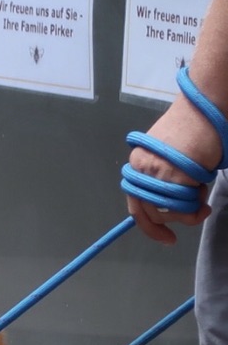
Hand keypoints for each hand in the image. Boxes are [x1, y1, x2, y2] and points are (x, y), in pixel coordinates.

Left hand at [127, 97, 221, 242]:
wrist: (207, 106)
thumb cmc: (196, 127)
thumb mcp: (171, 155)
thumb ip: (167, 177)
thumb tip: (177, 205)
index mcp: (137, 164)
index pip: (137, 206)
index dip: (151, 227)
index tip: (167, 238)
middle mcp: (142, 170)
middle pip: (152, 213)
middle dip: (176, 220)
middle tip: (198, 215)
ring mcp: (157, 173)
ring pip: (169, 211)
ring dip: (190, 210)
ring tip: (204, 195)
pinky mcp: (177, 175)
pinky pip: (186, 203)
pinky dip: (198, 203)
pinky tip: (205, 189)